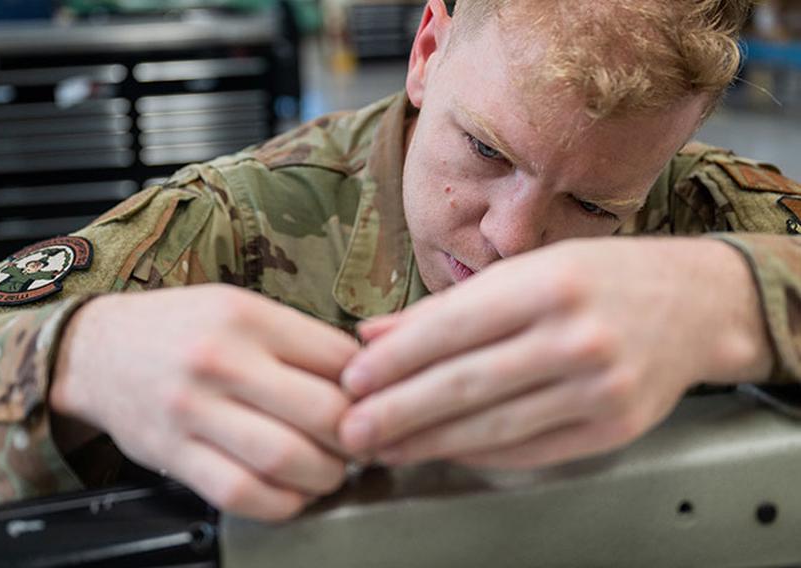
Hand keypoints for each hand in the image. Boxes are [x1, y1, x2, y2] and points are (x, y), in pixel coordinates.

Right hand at [51, 285, 358, 520]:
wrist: (96, 350)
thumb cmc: (178, 328)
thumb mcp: (237, 307)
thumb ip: (295, 338)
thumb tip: (361, 376)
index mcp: (246, 317)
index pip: (337, 358)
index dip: (369, 387)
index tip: (373, 402)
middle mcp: (221, 361)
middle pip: (322, 412)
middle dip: (357, 438)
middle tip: (362, 444)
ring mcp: (194, 411)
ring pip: (286, 458)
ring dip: (326, 476)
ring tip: (331, 470)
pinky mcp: (175, 454)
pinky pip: (241, 493)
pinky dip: (281, 503)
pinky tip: (292, 493)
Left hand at [339, 238, 772, 469]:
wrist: (694, 304)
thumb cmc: (600, 277)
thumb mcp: (525, 269)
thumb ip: (445, 306)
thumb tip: (371, 336)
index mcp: (548, 284)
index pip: (452, 328)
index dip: (395, 360)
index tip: (352, 380)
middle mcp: (577, 336)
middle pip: (467, 384)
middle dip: (399, 412)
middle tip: (351, 430)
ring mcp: (600, 387)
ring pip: (494, 426)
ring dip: (429, 442)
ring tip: (386, 447)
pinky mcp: (613, 427)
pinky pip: (530, 450)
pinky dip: (479, 454)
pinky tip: (442, 452)